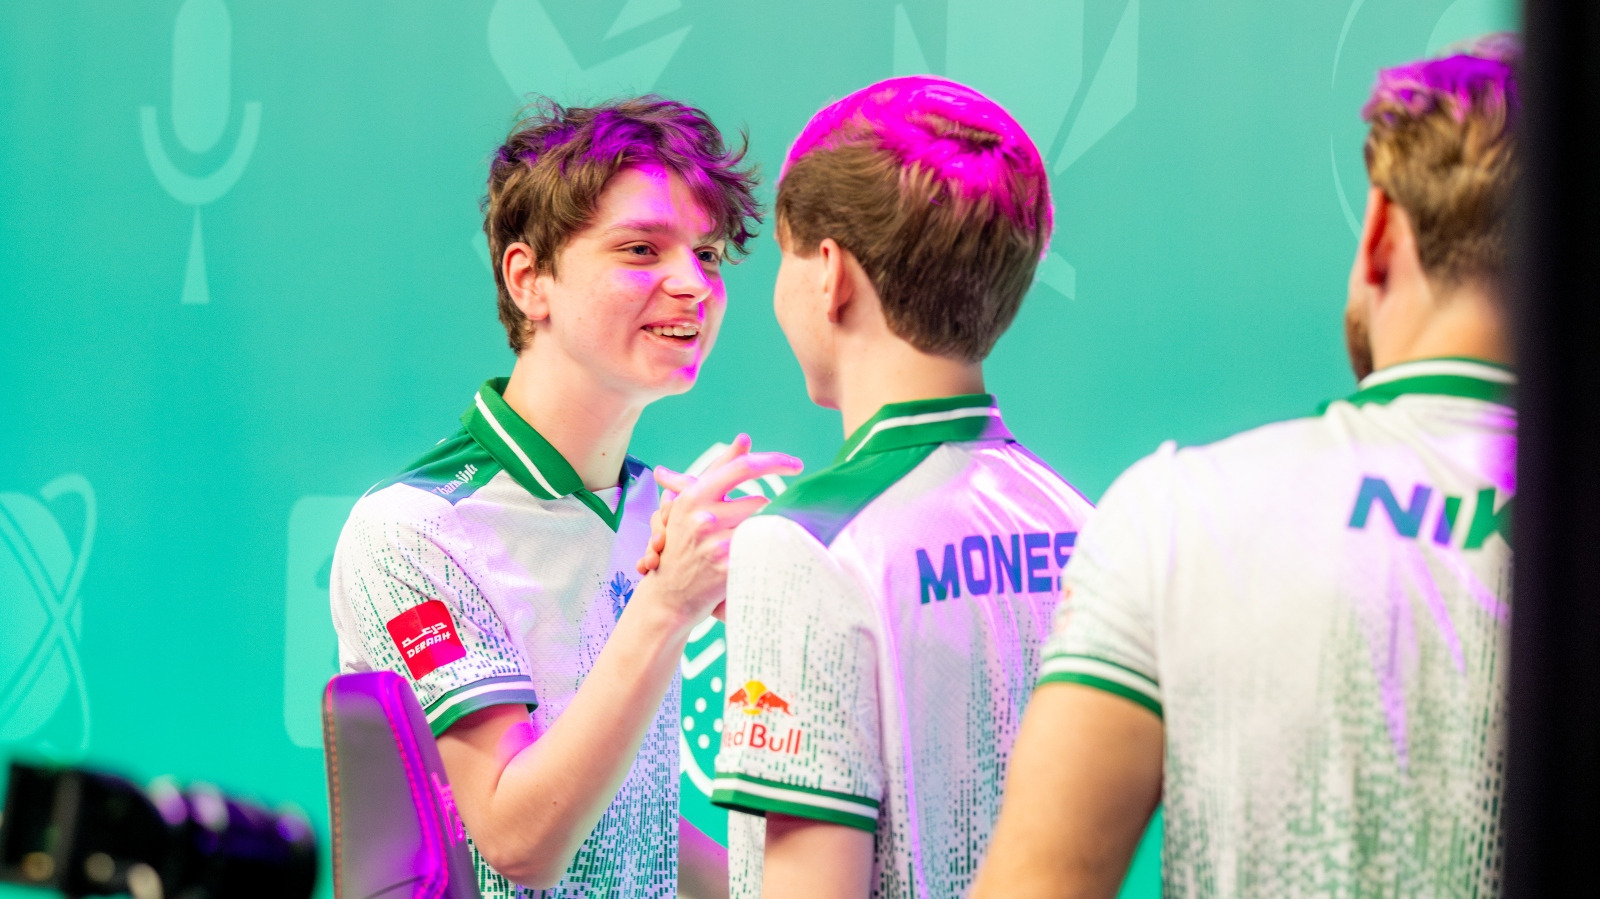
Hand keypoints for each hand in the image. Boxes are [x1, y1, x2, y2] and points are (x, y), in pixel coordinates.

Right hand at [636, 436, 797, 574]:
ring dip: (762, 533)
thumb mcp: (690, 503)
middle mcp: (703, 516)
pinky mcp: (727, 567)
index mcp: (693, 496)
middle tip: (761, 524)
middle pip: (759, 501)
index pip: (742, 467)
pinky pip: (761, 550)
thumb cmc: (680, 545)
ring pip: (762, 525)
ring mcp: (715, 542)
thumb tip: (745, 438)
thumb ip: (719, 469)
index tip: (797, 465)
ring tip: (745, 546)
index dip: (774, 461)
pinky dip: (765, 553)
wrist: (666, 598)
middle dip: (766, 513)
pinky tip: (756, 560)